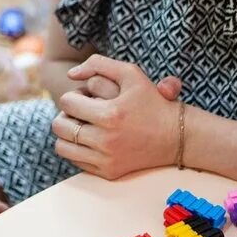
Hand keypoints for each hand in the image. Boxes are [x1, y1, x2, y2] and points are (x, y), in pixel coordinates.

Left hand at [51, 55, 183, 179]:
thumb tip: (70, 73)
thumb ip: (97, 64)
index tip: (84, 97)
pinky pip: (76, 161)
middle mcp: (105, 140)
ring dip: (67, 133)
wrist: (177, 136)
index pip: (67, 103)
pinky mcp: (108, 173)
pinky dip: (78, 149)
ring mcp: (106, 159)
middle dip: (66, 114)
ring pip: (62, 147)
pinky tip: (92, 139)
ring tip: (82, 125)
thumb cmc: (153, 100)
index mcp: (109, 114)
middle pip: (60, 126)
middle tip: (79, 111)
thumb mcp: (130, 72)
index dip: (73, 96)